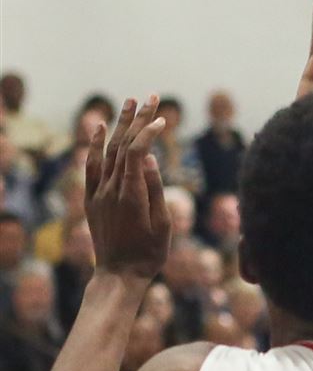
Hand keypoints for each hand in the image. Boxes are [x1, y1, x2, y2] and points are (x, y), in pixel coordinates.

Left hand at [85, 97, 171, 278]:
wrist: (119, 274)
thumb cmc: (149, 252)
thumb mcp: (162, 223)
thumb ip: (155, 188)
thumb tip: (149, 158)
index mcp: (131, 195)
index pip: (137, 152)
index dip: (149, 132)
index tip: (163, 119)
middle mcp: (111, 189)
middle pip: (123, 145)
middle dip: (137, 119)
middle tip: (150, 96)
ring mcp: (98, 193)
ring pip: (107, 151)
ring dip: (118, 124)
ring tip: (128, 102)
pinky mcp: (92, 199)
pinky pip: (91, 166)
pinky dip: (95, 144)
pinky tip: (99, 127)